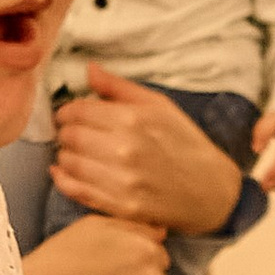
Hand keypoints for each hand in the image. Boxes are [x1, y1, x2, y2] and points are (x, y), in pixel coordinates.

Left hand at [51, 66, 243, 233]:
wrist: (211, 190)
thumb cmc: (185, 144)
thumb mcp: (159, 106)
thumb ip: (119, 88)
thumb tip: (88, 69)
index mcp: (134, 120)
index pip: (78, 112)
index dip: (66, 111)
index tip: (67, 114)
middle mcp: (124, 150)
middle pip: (70, 137)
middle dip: (65, 133)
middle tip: (70, 133)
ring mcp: (122, 181)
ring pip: (69, 163)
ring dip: (64, 155)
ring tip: (73, 152)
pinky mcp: (120, 206)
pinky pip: (76, 190)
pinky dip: (63, 180)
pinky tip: (63, 172)